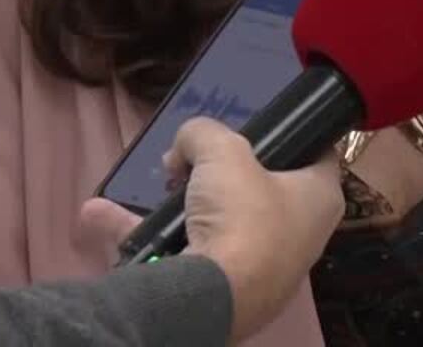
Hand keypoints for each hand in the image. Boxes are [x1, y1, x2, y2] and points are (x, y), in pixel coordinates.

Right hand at [164, 119, 345, 340]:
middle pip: (256, 186)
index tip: (253, 124)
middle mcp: (298, 234)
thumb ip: (203, 133)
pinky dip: (148, 233)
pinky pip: (183, 249)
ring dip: (178, 201)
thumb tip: (186, 146)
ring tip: (158, 179)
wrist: (211, 298)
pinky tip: (102, 214)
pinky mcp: (223, 288)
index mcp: (320, 199)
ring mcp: (260, 265)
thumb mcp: (224, 152)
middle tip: (188, 157)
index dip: (286, 134)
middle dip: (215, 169)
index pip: (314, 153)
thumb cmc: (241, 217)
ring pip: (217, 219)